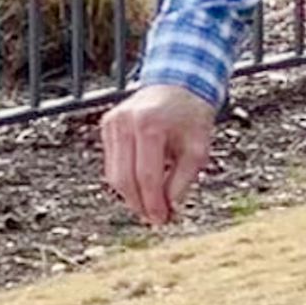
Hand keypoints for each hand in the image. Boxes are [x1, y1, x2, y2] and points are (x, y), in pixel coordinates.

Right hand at [100, 84, 217, 226]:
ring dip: (131, 196)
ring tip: (151, 208)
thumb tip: (169, 208)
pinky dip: (126, 180)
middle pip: (124, 178)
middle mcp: (125, 123)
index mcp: (149, 125)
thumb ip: (183, 180)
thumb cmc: (192, 116)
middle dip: (139, 204)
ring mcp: (112, 123)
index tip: (162, 220)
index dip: (153, 203)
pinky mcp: (107, 126)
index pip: (146, 176)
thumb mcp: (198, 149)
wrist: (178, 84)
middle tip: (156, 220)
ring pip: (114, 174)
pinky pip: (112, 163)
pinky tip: (143, 189)